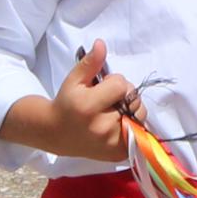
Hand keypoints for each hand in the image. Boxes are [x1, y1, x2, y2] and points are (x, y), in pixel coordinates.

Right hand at [43, 41, 137, 162]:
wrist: (57, 134)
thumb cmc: (67, 103)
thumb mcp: (74, 80)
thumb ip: (90, 62)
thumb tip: (101, 43)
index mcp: (88, 107)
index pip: (120, 85)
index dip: (113, 82)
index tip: (101, 87)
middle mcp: (101, 127)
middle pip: (133, 100)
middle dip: (124, 95)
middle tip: (107, 100)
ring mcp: (111, 143)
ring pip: (139, 115)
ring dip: (131, 110)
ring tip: (113, 111)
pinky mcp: (118, 154)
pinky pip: (140, 133)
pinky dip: (133, 125)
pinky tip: (118, 124)